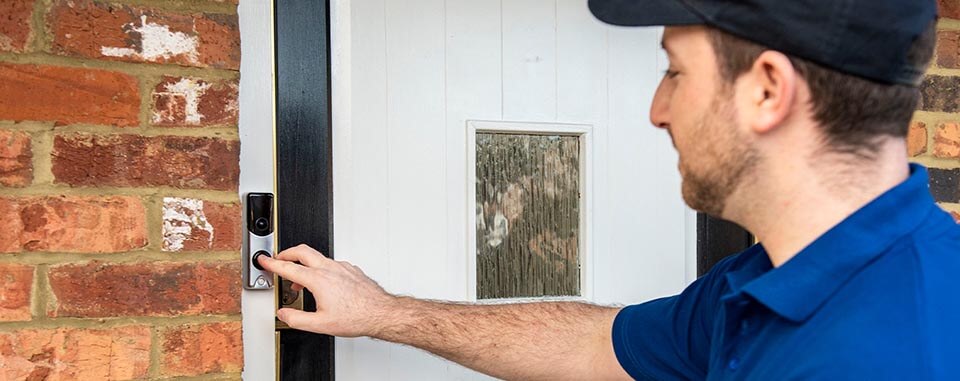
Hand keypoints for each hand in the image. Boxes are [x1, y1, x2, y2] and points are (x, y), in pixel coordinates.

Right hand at [256, 244, 396, 336]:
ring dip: (304, 263)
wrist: (380, 313)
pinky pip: (331, 263)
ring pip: (318, 257)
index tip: (264, 260)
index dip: (272, 263)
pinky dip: (320, 268)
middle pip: (302, 251)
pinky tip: (322, 282)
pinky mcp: (351, 270)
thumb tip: (284, 314)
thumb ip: (296, 319)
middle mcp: (330, 269)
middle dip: (286, 253)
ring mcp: (342, 267)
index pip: (288, 267)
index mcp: (318, 280)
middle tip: (278, 259)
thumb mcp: (319, 324)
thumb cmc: (356, 317)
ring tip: (299, 279)